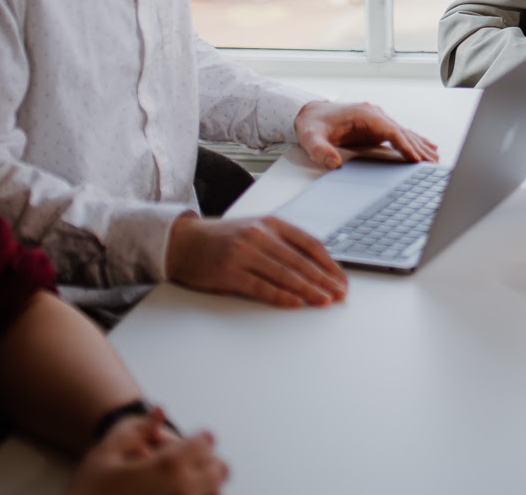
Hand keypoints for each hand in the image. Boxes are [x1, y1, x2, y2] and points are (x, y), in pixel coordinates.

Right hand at [67, 409, 226, 494]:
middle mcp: (183, 491)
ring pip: (215, 493)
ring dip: (205, 484)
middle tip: (187, 462)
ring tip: (180, 483)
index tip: (189, 441)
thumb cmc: (88, 494)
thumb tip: (159, 412)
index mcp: (168, 467)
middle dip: (205, 461)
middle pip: (219, 468)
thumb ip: (137, 429)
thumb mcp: (105, 454)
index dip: (196, 438)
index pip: (205, 442)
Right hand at [165, 213, 345, 307]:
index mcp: (272, 223)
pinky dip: (281, 296)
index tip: (342, 279)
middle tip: (341, 294)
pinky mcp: (229, 272)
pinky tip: (296, 303)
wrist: (184, 242)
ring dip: (308, 290)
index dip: (329, 264)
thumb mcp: (256, 230)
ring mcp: (244, 253)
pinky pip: (261, 287)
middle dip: (324, 280)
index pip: (310, 244)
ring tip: (325, 301)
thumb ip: (283, 243)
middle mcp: (260, 235)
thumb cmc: (224, 239)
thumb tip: (316, 265)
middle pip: (300, 261)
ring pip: (284, 275)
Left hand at [293, 100, 438, 169]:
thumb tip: (333, 163)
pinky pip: (398, 134)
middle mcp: (375, 114)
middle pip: (402, 132)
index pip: (391, 131)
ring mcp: (377, 120)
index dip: (405, 145)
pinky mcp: (376, 127)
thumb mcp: (311, 138)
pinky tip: (425, 146)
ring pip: (404, 132)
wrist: (310, 113)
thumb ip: (320, 151)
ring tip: (435, 157)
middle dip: (419, 147)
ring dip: (419, 145)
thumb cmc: (312, 125)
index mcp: (364, 114)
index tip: (416, 158)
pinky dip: (412, 141)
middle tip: (433, 163)